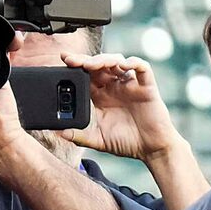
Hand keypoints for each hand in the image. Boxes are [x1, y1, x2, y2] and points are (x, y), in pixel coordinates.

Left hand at [55, 54, 178, 159]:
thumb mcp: (98, 140)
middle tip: (71, 60)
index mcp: (101, 96)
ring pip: (117, 61)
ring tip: (92, 64)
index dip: (75, 66)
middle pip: (98, 64)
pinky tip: (124, 64)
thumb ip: (79, 136)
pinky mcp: (146, 86)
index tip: (63, 60)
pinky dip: (134, 62)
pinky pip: (142, 67)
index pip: (86, 75)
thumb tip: (59, 132)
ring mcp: (130, 84)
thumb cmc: (127, 143)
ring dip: (104, 59)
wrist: (151, 150)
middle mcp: (115, 86)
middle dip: (85, 59)